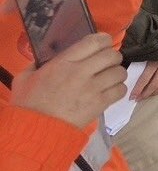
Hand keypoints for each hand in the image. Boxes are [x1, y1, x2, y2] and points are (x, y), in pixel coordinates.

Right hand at [10, 33, 125, 126]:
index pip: (95, 41)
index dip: (103, 40)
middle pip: (112, 55)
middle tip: (106, 64)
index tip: (101, 46)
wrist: (34, 130)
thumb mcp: (24, 78)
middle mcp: (81, 71)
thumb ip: (36, 65)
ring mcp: (92, 88)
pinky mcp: (100, 104)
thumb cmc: (27, 104)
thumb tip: (44, 59)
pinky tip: (110, 92)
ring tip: (109, 78)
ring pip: (120, 72)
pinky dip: (118, 89)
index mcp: (64, 62)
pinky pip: (120, 90)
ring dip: (116, 74)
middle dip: (112, 58)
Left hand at [132, 61, 157, 100]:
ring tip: (149, 95)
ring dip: (156, 92)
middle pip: (154, 85)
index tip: (132, 96)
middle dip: (145, 94)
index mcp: (155, 61)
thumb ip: (142, 57)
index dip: (138, 90)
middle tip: (139, 98)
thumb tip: (129, 65)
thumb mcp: (150, 48)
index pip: (144, 80)